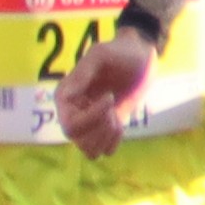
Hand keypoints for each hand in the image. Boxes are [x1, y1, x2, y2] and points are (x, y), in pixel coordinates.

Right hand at [56, 29, 158, 156]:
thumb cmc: (120, 53)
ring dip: (106, 136)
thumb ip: (83, 73)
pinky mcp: (103, 130)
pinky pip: (102, 152)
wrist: (140, 59)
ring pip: (88, 150)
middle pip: (76, 138)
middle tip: (113, 110)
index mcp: (64, 95)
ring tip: (116, 118)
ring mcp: (86, 123)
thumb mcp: (101, 55)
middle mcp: (71, 111)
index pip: (69, 124)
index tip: (110, 97)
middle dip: (100, 126)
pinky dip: (112, 142)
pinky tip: (119, 124)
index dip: (92, 116)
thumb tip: (65, 97)